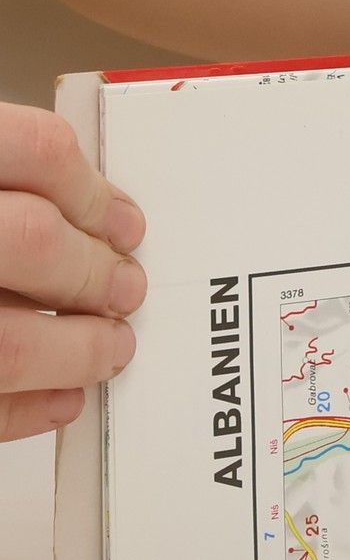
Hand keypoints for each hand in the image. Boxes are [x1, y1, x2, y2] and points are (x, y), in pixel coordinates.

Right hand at [0, 104, 146, 442]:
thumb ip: (19, 185)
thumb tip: (105, 221)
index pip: (35, 150)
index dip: (92, 190)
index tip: (128, 223)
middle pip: (29, 240)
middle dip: (93, 272)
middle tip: (128, 289)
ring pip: (7, 342)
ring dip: (73, 350)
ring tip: (109, 347)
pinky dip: (20, 409)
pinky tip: (59, 399)